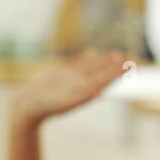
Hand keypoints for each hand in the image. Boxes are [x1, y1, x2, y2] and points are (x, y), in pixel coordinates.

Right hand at [10, 48, 128, 126]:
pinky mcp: (61, 76)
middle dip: (116, 65)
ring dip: (104, 61)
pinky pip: (76, 65)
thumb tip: (99, 93)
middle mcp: (81, 86)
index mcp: (85, 93)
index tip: (130, 65)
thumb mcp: (63, 101)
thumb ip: (80, 96)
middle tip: (131, 57)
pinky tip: (92, 52)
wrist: (28, 106)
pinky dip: (85, 58)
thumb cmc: (45, 106)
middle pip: (102, 73)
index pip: (105, 80)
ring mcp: (72, 80)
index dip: (117, 72)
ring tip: (117, 54)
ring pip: (92, 68)